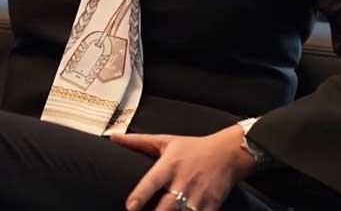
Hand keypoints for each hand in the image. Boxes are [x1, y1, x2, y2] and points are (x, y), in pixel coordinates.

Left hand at [110, 125, 255, 210]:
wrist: (227, 153)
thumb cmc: (192, 147)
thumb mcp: (165, 141)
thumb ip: (138, 141)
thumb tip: (113, 137)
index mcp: (170, 165)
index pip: (152, 181)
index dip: (141, 195)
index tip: (130, 206)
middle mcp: (183, 182)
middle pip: (167, 206)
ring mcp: (198, 196)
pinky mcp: (211, 206)